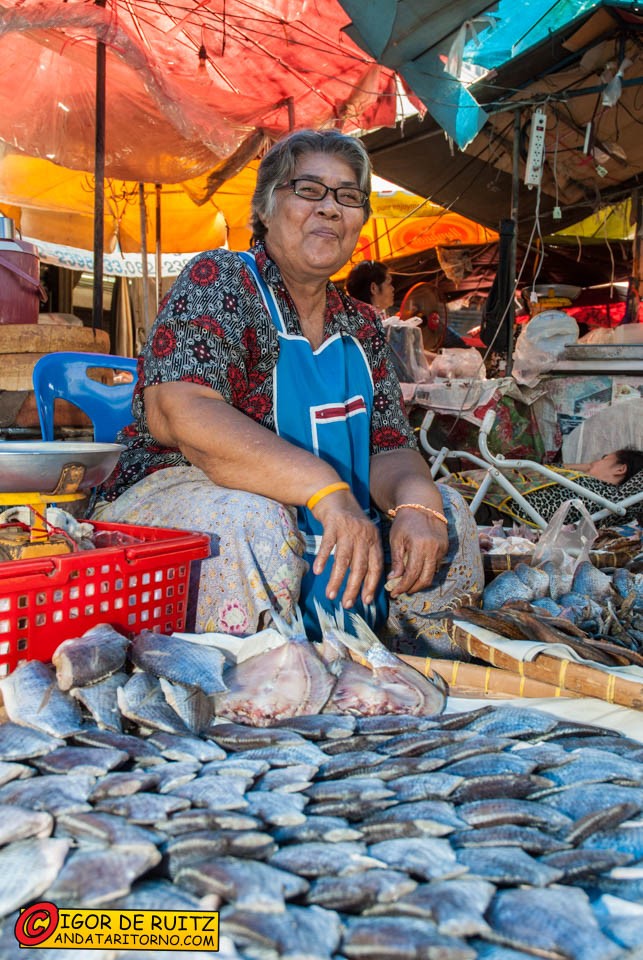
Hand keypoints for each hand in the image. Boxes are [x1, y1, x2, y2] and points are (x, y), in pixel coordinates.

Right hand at [311, 490, 382, 608]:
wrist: (334, 495)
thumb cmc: (348, 521)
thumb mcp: (363, 534)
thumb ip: (366, 553)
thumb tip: (364, 581)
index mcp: (374, 540)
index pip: (376, 566)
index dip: (371, 585)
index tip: (366, 601)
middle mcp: (363, 536)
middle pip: (360, 567)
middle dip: (353, 588)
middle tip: (347, 604)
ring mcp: (348, 530)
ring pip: (343, 560)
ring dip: (337, 579)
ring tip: (330, 595)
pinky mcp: (333, 524)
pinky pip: (328, 545)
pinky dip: (323, 559)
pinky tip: (318, 571)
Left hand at [386, 506, 448, 597]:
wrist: (422, 505)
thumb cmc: (405, 521)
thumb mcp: (396, 539)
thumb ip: (397, 561)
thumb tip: (393, 580)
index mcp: (420, 546)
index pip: (412, 574)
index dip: (403, 586)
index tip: (394, 592)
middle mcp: (433, 549)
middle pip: (425, 579)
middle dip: (413, 588)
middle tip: (401, 591)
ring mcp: (441, 549)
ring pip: (432, 574)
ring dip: (420, 582)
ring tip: (408, 584)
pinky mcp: (445, 548)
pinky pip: (436, 566)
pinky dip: (426, 572)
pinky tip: (416, 572)